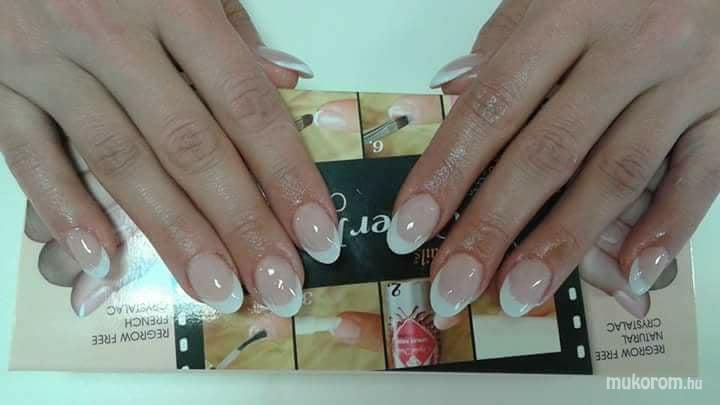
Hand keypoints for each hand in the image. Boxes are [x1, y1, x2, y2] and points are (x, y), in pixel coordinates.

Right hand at [1, 0, 340, 317]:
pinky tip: (104, 262)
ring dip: (173, 234)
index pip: (245, 103)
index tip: (316, 235)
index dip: (286, 174)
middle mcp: (112, 33)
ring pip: (120, 160)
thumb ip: (229, 25)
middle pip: (190, 145)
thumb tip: (286, 80)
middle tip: (278, 284)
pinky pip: (28, 154)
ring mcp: (48, 60)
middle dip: (242, 223)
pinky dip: (66, 209)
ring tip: (217, 289)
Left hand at [387, 0, 719, 317]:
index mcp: (569, 13)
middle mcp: (629, 48)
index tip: (410, 227)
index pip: (494, 105)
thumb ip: (506, 41)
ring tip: (518, 294)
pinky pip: (702, 176)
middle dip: (493, 227)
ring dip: (564, 243)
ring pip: (617, 174)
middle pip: (548, 152)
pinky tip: (627, 272)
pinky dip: (667, 228)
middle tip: (453, 285)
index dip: (448, 171)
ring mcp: (686, 81)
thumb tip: (453, 90)